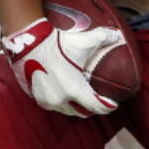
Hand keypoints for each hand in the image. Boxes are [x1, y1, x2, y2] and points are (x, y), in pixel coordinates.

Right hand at [2, 17, 119, 116]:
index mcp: (75, 90)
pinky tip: (63, 93)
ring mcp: (47, 100)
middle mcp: (61, 100)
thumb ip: (104, 37)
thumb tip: (118, 36)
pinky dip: (60, 101)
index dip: (108, 107)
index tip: (113, 104)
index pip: (96, 106)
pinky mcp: (36, 98)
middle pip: (81, 112)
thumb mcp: (84, 40)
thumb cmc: (57, 43)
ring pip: (66, 110)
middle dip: (91, 108)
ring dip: (74, 106)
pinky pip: (52, 105)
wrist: (30, 42)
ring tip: (80, 97)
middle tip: (96, 100)